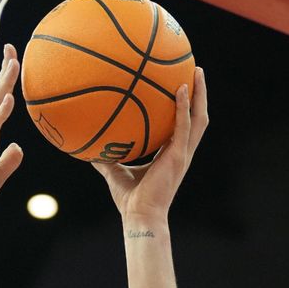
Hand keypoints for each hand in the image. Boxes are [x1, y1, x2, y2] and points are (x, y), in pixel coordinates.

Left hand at [93, 67, 208, 221]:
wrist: (139, 216)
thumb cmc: (130, 199)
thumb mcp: (114, 173)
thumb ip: (106, 158)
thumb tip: (89, 147)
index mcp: (171, 154)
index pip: (183, 126)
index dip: (186, 107)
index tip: (182, 87)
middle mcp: (181, 151)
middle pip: (197, 117)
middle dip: (199, 94)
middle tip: (195, 70)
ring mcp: (182, 154)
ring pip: (198, 118)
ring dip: (199, 94)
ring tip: (196, 71)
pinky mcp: (178, 156)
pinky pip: (183, 126)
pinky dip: (183, 107)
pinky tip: (180, 88)